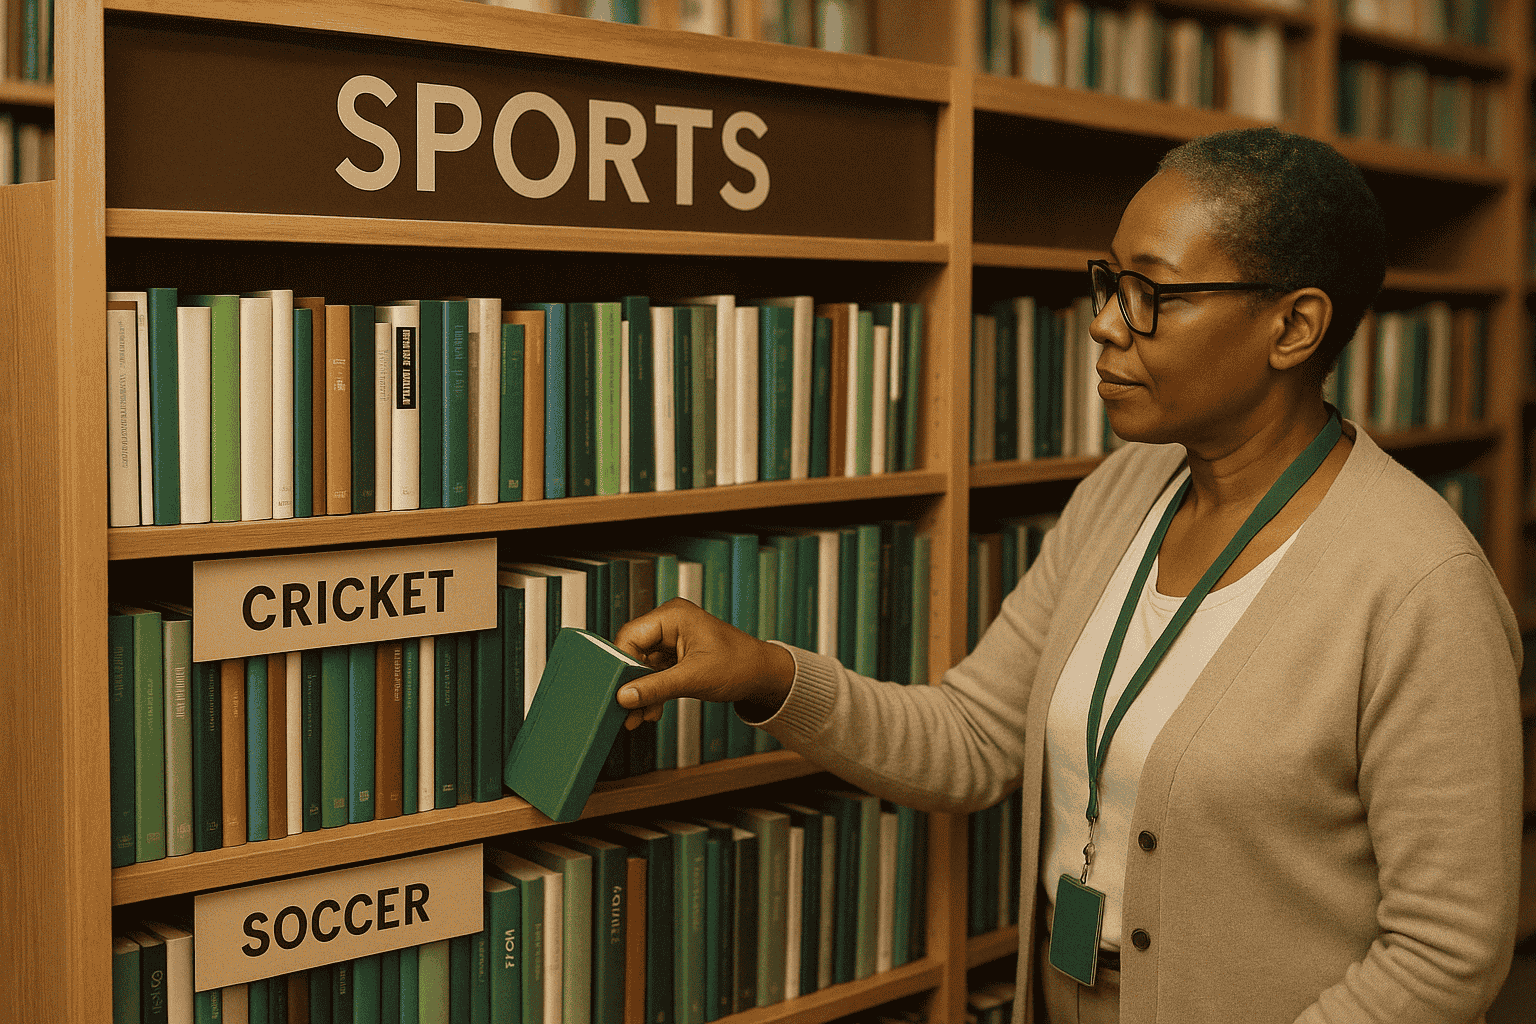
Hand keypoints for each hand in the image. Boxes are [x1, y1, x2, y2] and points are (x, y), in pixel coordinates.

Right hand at [613, 597, 797, 730]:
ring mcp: (672, 639)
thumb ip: (656, 687)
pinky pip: (654, 673)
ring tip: (637, 718)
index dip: (621, 664)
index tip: (616, 691)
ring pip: (642, 666)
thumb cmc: (740, 666)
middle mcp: (670, 623)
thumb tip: (624, 696)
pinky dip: (652, 692)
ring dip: (641, 693)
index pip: (630, 636)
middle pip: (633, 652)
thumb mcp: (694, 678)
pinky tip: (651, 711)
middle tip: (624, 710)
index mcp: (673, 615)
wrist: (763, 676)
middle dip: (630, 684)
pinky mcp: (676, 656)